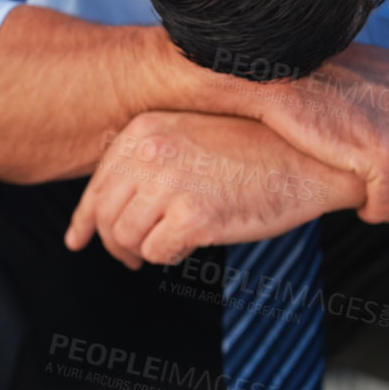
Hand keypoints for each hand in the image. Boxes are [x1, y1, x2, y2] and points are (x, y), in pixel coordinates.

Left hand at [64, 110, 362, 268]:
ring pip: (127, 238)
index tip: (78, 240)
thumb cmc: (255, 151)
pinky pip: (159, 253)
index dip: (85, 219)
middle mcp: (149, 152)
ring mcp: (170, 183)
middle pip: (107, 216)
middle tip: (133, 259)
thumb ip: (147, 163)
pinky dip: (173, 256)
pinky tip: (195, 243)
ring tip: (172, 245)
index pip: (98, 183)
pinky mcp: (193, 216)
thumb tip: (94, 217)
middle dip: (116, 243)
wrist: (311, 158)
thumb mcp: (190, 138)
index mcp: (144, 130)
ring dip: (146, 251)